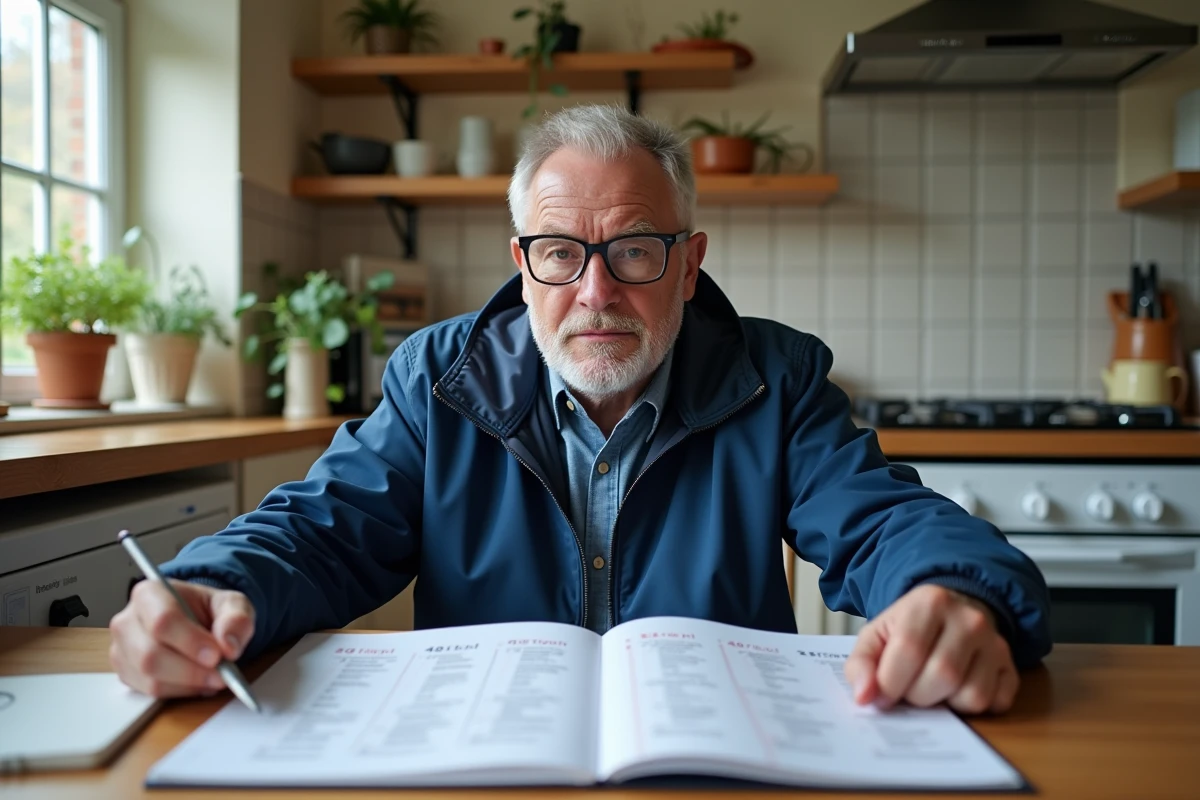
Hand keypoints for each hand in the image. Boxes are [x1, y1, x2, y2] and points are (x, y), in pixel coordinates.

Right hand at [109, 579, 254, 697]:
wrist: (197, 621)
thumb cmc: (209, 610)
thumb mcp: (232, 604)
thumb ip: (236, 618)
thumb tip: (229, 645)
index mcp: (149, 593)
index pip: (162, 621)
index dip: (190, 641)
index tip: (216, 655)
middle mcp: (127, 621)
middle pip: (150, 655)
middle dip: (190, 670)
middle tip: (221, 674)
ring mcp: (122, 650)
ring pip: (149, 678)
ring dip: (188, 684)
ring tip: (214, 677)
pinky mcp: (126, 673)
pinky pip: (150, 692)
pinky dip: (180, 692)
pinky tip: (198, 682)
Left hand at [844, 584, 1017, 713]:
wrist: (952, 612)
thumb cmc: (909, 627)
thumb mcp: (877, 635)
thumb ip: (860, 664)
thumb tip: (864, 697)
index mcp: (930, 602)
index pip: (910, 651)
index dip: (890, 683)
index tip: (881, 696)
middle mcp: (969, 619)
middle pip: (942, 676)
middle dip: (917, 695)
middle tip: (908, 689)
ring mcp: (996, 642)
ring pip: (971, 695)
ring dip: (944, 704)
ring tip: (932, 687)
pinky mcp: (1011, 666)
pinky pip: (995, 704)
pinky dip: (971, 708)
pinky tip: (956, 690)